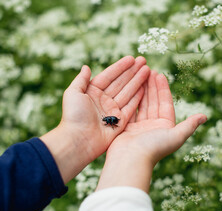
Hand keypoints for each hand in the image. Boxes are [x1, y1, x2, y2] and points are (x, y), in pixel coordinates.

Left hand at [40, 56, 148, 182]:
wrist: (78, 140)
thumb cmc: (73, 116)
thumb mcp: (73, 94)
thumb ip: (81, 80)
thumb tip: (86, 67)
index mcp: (92, 92)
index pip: (109, 76)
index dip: (120, 67)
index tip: (131, 58)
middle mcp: (104, 100)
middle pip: (121, 82)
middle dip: (132, 71)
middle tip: (144, 60)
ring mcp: (113, 110)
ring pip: (128, 92)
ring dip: (138, 81)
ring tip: (148, 69)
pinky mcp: (120, 121)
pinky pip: (131, 106)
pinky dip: (139, 96)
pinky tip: (146, 86)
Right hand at [96, 71, 206, 191]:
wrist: (130, 160)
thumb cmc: (154, 148)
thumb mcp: (176, 136)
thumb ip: (189, 125)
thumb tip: (205, 116)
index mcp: (166, 127)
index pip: (165, 104)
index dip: (163, 89)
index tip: (160, 74)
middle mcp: (153, 126)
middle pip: (153, 102)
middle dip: (151, 86)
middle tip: (148, 69)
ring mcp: (139, 127)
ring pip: (142, 104)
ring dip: (141, 90)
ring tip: (139, 75)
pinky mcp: (127, 127)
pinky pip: (131, 109)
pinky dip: (131, 99)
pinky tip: (129, 87)